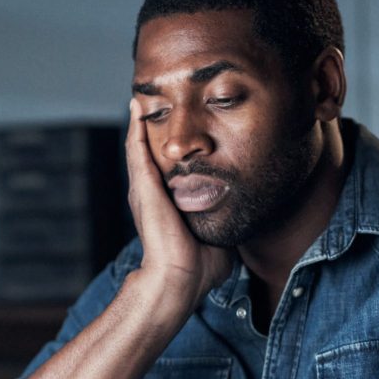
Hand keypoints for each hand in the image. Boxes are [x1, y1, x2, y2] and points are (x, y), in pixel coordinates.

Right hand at [125, 98, 231, 311]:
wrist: (180, 281)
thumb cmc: (200, 269)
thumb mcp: (219, 237)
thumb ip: (227, 222)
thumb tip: (243, 220)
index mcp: (169, 205)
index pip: (170, 170)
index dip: (174, 150)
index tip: (181, 130)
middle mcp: (152, 195)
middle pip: (151, 152)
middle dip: (154, 127)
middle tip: (155, 101)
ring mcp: (145, 190)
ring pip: (140, 147)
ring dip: (141, 122)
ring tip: (142, 97)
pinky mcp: (143, 188)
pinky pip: (137, 150)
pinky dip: (135, 128)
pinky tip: (136, 107)